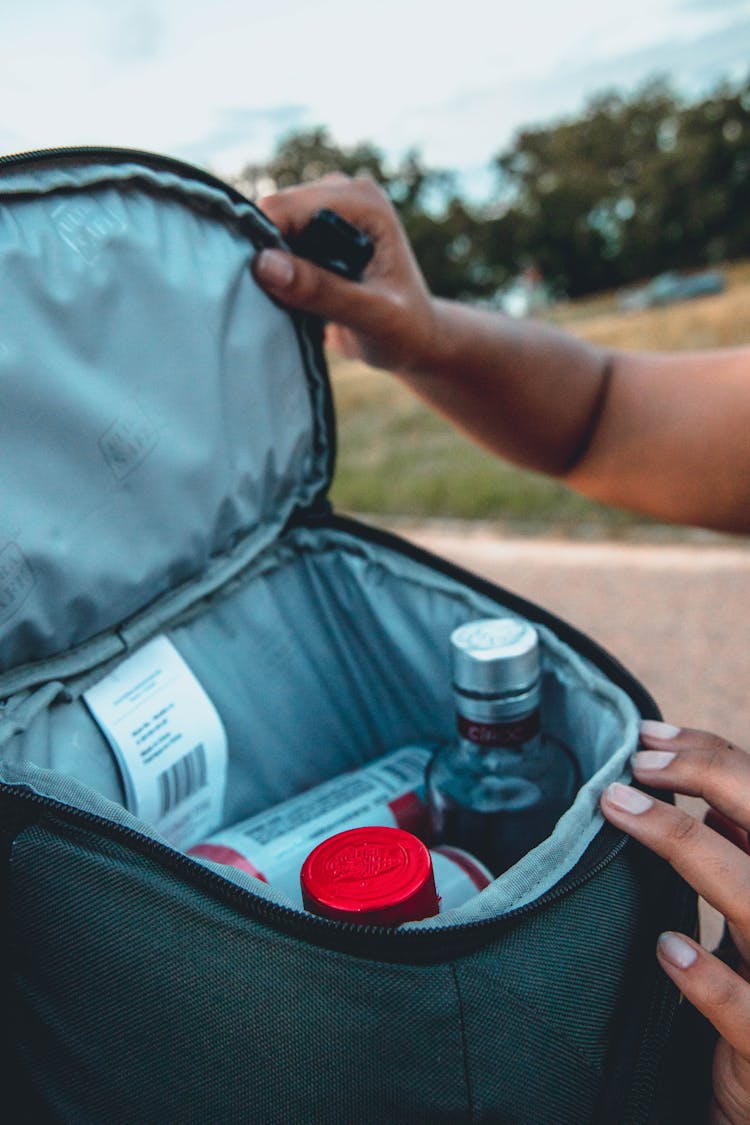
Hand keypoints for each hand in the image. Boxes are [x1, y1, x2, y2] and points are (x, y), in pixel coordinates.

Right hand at [253, 174, 437, 373]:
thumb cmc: (403, 331)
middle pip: (272, 213)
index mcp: (363, 201)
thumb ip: (322, 291)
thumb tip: (264, 264)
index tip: (261, 287)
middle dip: (266, 255)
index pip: (285, 207)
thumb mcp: (370, 316)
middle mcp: (344, 193)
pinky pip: (275, 243)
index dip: (263, 243)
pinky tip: (292, 298)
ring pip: (268, 229)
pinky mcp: (316, 231)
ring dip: (269, 265)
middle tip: (284, 302)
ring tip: (292, 303)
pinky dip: (274, 270)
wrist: (414, 341)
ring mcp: (328, 210)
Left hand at [601, 721, 749, 1123]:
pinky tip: (667, 947)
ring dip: (686, 846)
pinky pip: (746, 1009)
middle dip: (710, 775)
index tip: (651, 737)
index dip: (714, 756)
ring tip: (620, 809)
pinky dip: (708, 978)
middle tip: (638, 759)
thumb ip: (743, 862)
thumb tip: (710, 806)